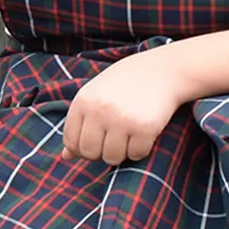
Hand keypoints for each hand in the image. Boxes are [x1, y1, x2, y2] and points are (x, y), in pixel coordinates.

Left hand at [63, 46, 189, 164]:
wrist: (162, 70)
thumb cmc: (124, 85)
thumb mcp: (95, 96)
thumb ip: (79, 124)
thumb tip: (66, 156)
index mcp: (83, 101)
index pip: (71, 141)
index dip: (81, 149)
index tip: (94, 142)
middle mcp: (99, 111)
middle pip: (89, 152)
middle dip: (100, 153)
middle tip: (112, 141)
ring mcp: (122, 119)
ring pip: (112, 158)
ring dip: (121, 153)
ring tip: (127, 136)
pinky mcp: (145, 128)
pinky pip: (136, 155)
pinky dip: (140, 150)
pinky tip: (142, 135)